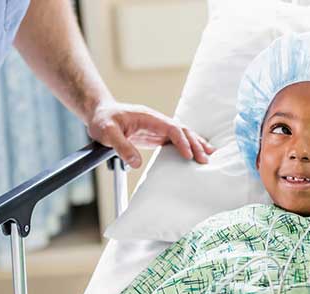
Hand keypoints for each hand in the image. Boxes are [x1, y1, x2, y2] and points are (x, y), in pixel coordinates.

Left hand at [87, 102, 214, 167]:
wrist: (99, 114)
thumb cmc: (102, 120)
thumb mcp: (107, 132)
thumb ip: (121, 146)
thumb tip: (136, 163)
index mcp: (148, 117)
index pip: (172, 128)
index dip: (181, 141)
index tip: (189, 155)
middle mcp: (157, 121)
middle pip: (182, 130)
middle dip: (195, 144)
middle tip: (205, 160)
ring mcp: (158, 128)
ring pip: (182, 134)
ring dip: (196, 144)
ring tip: (210, 155)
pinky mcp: (156, 136)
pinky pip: (176, 140)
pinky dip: (188, 146)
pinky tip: (196, 154)